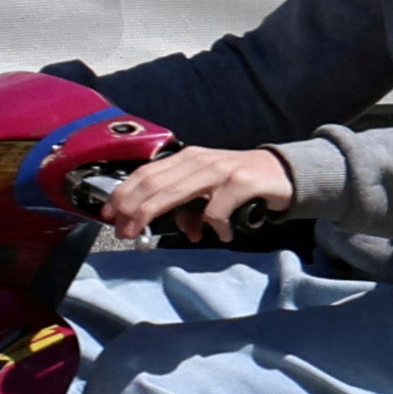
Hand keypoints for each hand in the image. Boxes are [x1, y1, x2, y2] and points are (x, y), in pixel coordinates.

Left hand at [98, 141, 295, 243]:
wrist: (284, 173)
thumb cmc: (241, 183)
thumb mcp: (209, 191)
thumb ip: (191, 208)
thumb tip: (183, 230)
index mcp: (186, 159)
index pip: (145, 173)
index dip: (123, 194)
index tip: (108, 215)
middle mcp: (199, 160)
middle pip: (153, 183)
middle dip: (132, 209)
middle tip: (123, 231)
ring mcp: (219, 169)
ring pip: (175, 193)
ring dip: (155, 216)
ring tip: (146, 234)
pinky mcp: (241, 182)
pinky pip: (216, 210)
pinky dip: (214, 227)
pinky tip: (222, 235)